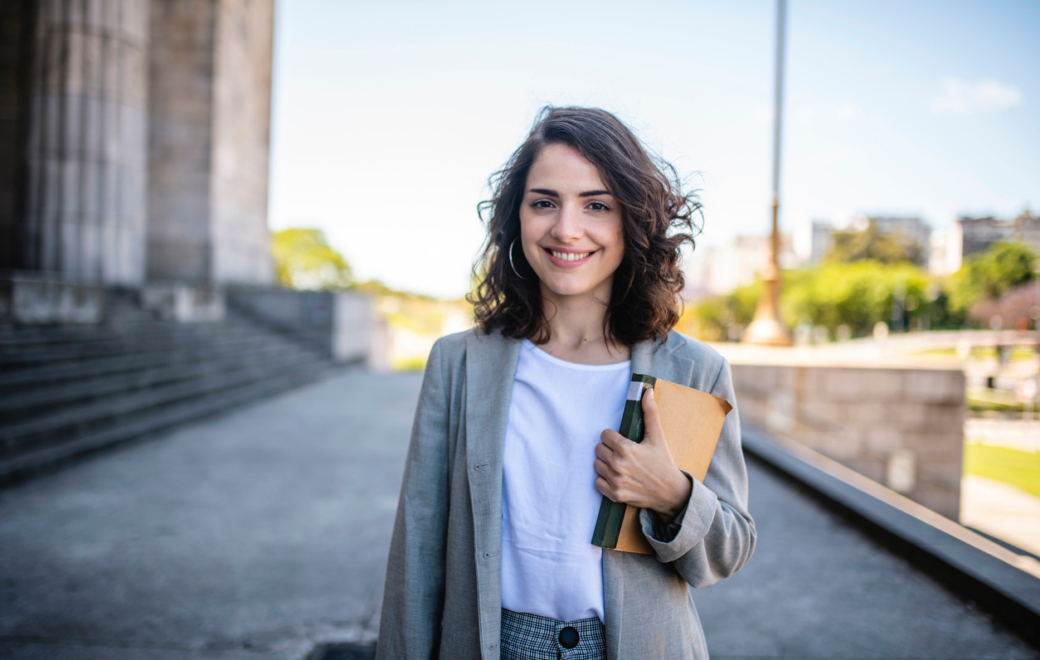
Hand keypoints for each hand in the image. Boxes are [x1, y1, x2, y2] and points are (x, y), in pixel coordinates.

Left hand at [594, 388, 691, 521]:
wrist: (671, 492)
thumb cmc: (663, 462)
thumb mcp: (658, 437)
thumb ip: (650, 413)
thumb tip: (647, 391)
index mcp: (626, 449)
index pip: (604, 435)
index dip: (613, 437)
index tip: (622, 441)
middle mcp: (618, 465)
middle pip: (598, 449)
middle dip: (609, 449)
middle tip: (622, 453)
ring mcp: (615, 481)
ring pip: (596, 465)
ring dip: (605, 463)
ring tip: (620, 464)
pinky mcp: (614, 495)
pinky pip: (597, 482)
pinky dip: (604, 480)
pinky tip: (617, 477)